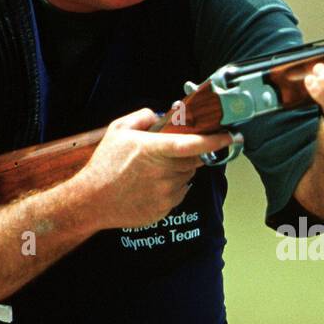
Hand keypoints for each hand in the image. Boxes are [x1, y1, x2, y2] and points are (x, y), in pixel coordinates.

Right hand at [71, 107, 234, 229]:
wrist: (92, 201)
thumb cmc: (104, 166)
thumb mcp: (117, 130)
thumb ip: (142, 117)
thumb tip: (160, 115)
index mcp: (154, 149)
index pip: (193, 144)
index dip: (215, 139)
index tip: (230, 136)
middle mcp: (164, 172)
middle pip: (194, 160)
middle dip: (188, 154)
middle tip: (168, 152)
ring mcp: (166, 192)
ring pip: (187, 176)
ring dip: (178, 170)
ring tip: (152, 171)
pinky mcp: (165, 208)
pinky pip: (180, 193)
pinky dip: (172, 187)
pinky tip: (151, 185)